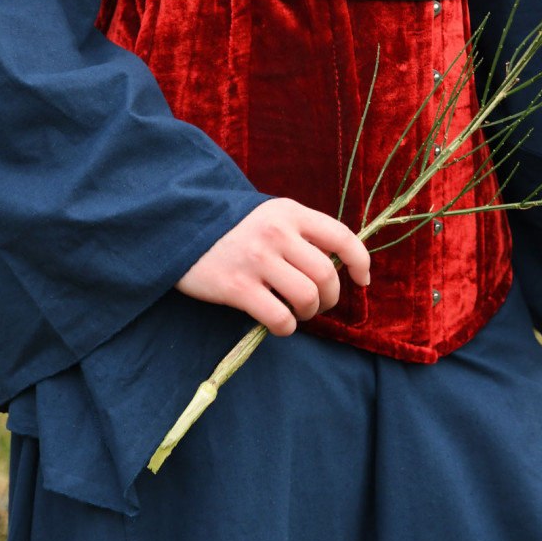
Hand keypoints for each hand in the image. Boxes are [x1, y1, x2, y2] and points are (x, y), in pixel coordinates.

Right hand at [174, 197, 371, 336]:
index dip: (360, 261)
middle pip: (326, 275)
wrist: (180, 226)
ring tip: (296, 312)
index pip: (342, 236)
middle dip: (330, 298)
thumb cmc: (232, 226)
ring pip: (307, 298)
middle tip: (318, 303)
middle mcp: (277, 233)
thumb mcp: (270, 215)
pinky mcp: (237, 287)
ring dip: (308, 313)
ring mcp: (257, 260)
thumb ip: (301, 233)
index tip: (362, 280)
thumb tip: (337, 264)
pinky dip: (286, 328)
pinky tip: (278, 323)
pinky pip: (280, 318)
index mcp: (290, 212)